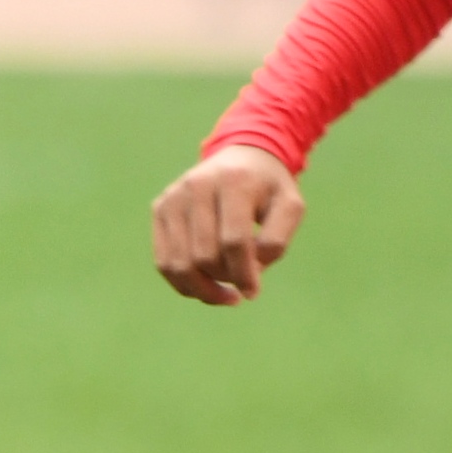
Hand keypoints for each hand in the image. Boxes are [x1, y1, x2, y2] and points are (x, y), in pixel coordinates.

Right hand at [151, 143, 305, 306]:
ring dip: (203, 289)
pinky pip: (164, 261)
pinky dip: (184, 283)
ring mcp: (174, 196)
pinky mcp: (160, 208)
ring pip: (179, 263)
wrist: (242, 158)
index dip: (244, 274)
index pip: (234, 241)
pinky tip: (204, 286)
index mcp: (234, 181)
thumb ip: (277, 241)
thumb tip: (250, 273)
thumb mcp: (290, 207)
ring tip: (224, 294)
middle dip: (226, 279)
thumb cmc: (268, 189)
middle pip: (205, 255)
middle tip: (242, 283)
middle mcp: (198, 184)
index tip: (253, 293)